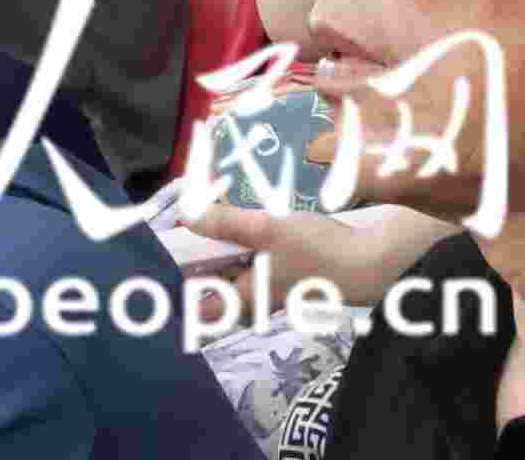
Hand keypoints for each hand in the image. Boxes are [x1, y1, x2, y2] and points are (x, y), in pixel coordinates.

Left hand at [172, 196, 448, 305]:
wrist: (370, 260)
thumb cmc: (320, 252)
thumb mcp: (267, 230)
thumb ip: (225, 224)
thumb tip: (185, 217)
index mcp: (247, 297)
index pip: (200, 308)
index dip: (175, 291)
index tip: (153, 265)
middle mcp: (257, 296)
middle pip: (212, 285)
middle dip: (194, 261)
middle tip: (174, 232)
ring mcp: (272, 283)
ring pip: (232, 268)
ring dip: (217, 247)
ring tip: (201, 217)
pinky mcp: (285, 268)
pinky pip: (251, 257)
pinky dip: (240, 240)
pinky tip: (237, 216)